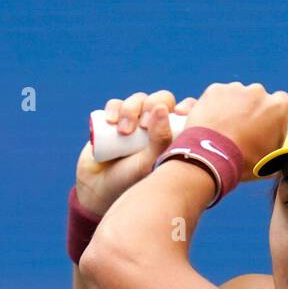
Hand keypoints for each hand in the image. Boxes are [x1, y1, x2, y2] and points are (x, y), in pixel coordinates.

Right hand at [74, 90, 198, 215]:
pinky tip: (111, 122)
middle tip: (143, 126)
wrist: (100, 190)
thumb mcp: (150, 163)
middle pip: (162, 99)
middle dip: (152, 106)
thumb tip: (161, 108)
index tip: (180, 112)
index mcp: (174, 137)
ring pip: (139, 99)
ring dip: (131, 109)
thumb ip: (160, 139)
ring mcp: (135, 121)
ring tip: (123, 132)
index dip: (187, 106)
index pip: (187, 112)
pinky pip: (116, 103)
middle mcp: (156, 126)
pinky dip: (114, 108)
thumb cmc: (132, 181)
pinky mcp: (114, 120)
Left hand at [183, 82, 287, 181]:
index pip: (284, 103)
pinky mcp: (215, 90)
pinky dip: (216, 107)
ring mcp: (235, 89)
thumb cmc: (242, 161)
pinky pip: (219, 96)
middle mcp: (258, 92)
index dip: (277, 115)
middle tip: (245, 132)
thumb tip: (282, 154)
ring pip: (239, 96)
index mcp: (277, 108)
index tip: (270, 126)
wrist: (209, 157)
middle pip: (260, 98)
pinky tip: (213, 124)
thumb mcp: (270, 162)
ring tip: (226, 130)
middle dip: (254, 111)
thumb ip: (280, 150)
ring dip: (235, 108)